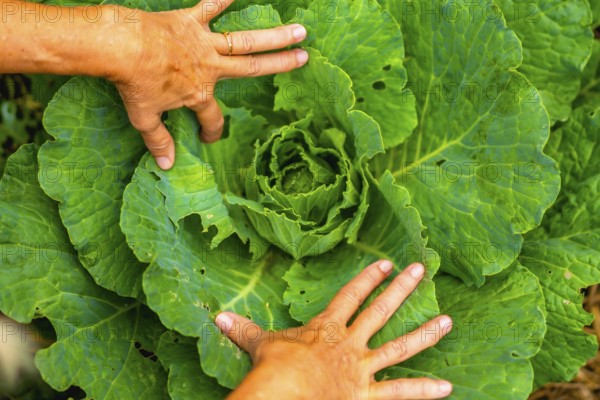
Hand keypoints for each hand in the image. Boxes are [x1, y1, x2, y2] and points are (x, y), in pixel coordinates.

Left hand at [112, 0, 307, 169]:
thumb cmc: (133, 83)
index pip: (212, 118)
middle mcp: (210, 68)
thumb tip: (166, 166)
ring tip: (299, 30)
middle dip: (280, 64)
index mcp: (199, 93)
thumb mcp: (144, 118)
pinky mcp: (190, 20)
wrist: (122, 46)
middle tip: (305, 58)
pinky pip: (210, 5)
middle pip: (253, 68)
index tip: (209, 138)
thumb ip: (158, 141)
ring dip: (274, 35)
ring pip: (245, 40)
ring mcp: (203, 42)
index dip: (212, 131)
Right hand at [216, 260, 453, 398]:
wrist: (285, 392)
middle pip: (381, 310)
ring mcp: (362, 368)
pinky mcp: (367, 394)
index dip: (368, 278)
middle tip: (422, 270)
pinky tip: (448, 388)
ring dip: (426, 333)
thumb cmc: (274, 369)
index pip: (352, 295)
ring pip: (400, 347)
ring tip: (449, 321)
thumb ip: (243, 330)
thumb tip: (217, 316)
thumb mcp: (260, 345)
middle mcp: (351, 343)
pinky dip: (424, 390)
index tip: (386, 263)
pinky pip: (400, 393)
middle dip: (401, 289)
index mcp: (327, 327)